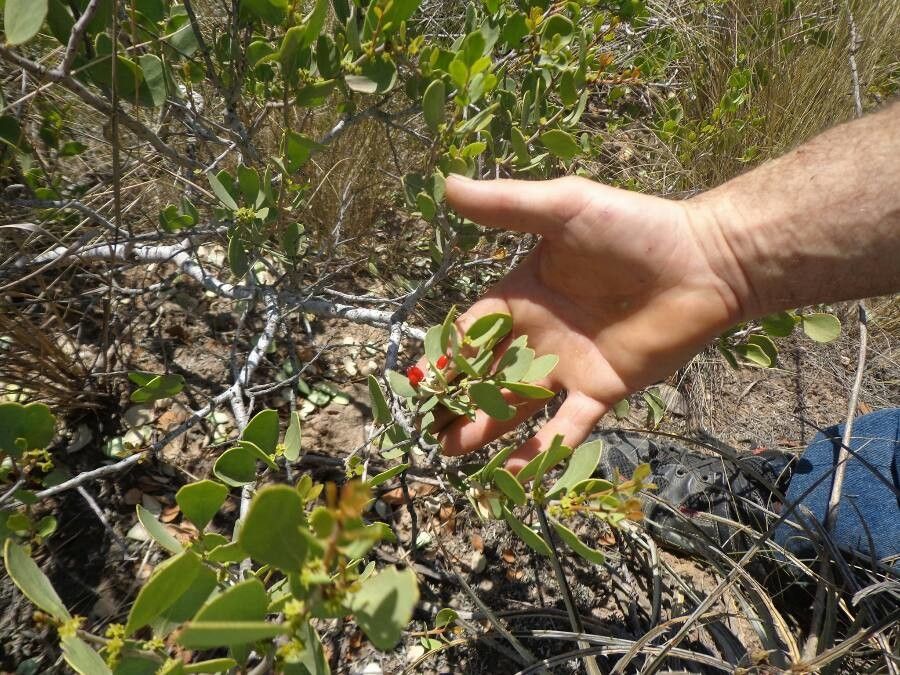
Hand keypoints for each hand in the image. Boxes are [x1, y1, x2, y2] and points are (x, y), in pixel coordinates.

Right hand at [428, 175, 741, 471]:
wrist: (703, 262)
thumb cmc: (632, 227)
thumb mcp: (562, 208)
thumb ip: (506, 207)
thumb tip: (447, 185)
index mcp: (520, 297)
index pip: (469, 332)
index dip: (442, 355)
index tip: (414, 381)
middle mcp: (537, 337)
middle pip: (484, 376)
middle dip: (455, 401)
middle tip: (426, 428)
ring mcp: (567, 368)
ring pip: (514, 406)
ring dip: (483, 428)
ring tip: (450, 452)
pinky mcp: (600, 390)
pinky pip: (565, 427)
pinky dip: (541, 451)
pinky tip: (513, 475)